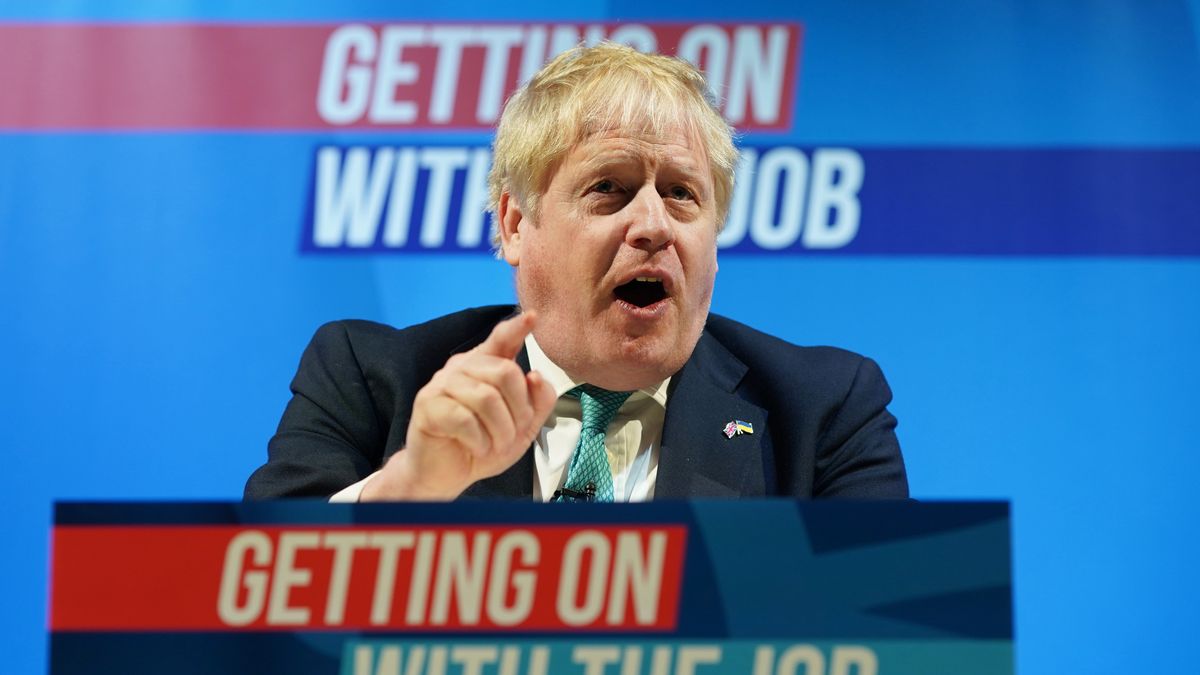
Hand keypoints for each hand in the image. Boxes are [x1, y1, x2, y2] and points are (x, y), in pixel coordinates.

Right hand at [361, 312, 556, 499]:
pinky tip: (477, 448)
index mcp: (486, 366)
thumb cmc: (483, 444)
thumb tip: (536, 376)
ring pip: (487, 398)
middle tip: (512, 434)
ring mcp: (442, 384)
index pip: (502, 339)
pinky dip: (479, 441)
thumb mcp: (522, 427)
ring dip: (500, 431)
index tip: (532, 317)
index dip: (517, 328)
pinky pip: (464, 419)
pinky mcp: (427, 406)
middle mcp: (462, 367)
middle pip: (506, 372)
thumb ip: (538, 401)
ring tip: (495, 445)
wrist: (447, 476)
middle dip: (519, 411)